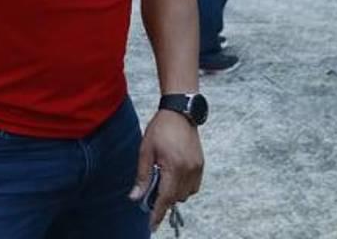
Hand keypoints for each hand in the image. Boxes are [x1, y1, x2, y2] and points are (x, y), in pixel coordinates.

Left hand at [129, 110, 203, 230]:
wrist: (180, 112)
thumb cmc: (160, 129)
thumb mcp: (146, 151)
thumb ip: (142, 176)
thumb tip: (136, 197)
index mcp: (173, 166)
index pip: (165, 197)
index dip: (158, 213)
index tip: (152, 225)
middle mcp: (188, 169)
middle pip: (175, 198)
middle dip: (163, 200)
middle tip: (150, 194)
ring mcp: (197, 167)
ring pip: (185, 194)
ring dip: (174, 193)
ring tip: (163, 180)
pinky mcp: (201, 164)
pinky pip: (193, 186)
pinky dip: (183, 187)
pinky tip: (174, 176)